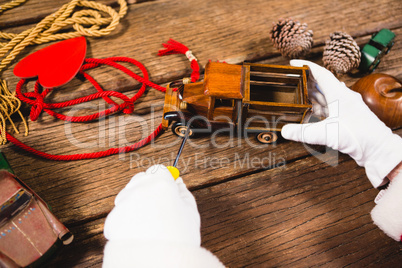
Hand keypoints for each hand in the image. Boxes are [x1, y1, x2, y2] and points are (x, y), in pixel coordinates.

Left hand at [103, 165, 223, 266]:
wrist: (157, 261)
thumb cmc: (178, 238)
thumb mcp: (191, 213)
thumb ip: (184, 193)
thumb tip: (179, 183)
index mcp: (161, 184)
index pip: (159, 170)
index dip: (164, 178)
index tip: (168, 187)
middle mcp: (139, 189)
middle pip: (141, 178)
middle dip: (148, 186)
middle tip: (159, 204)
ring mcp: (123, 203)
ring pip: (128, 194)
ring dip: (136, 201)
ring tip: (149, 219)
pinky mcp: (112, 219)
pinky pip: (120, 213)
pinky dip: (127, 218)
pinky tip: (138, 230)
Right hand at [282, 60, 401, 187]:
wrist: (378, 149)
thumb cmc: (359, 136)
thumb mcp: (326, 133)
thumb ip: (303, 132)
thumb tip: (284, 131)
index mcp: (339, 94)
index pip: (321, 74)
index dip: (306, 66)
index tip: (293, 63)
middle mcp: (343, 98)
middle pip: (321, 85)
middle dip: (305, 83)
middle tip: (290, 83)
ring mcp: (345, 108)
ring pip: (325, 97)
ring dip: (311, 97)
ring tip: (296, 97)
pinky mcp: (346, 118)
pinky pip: (329, 109)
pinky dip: (318, 109)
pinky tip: (311, 112)